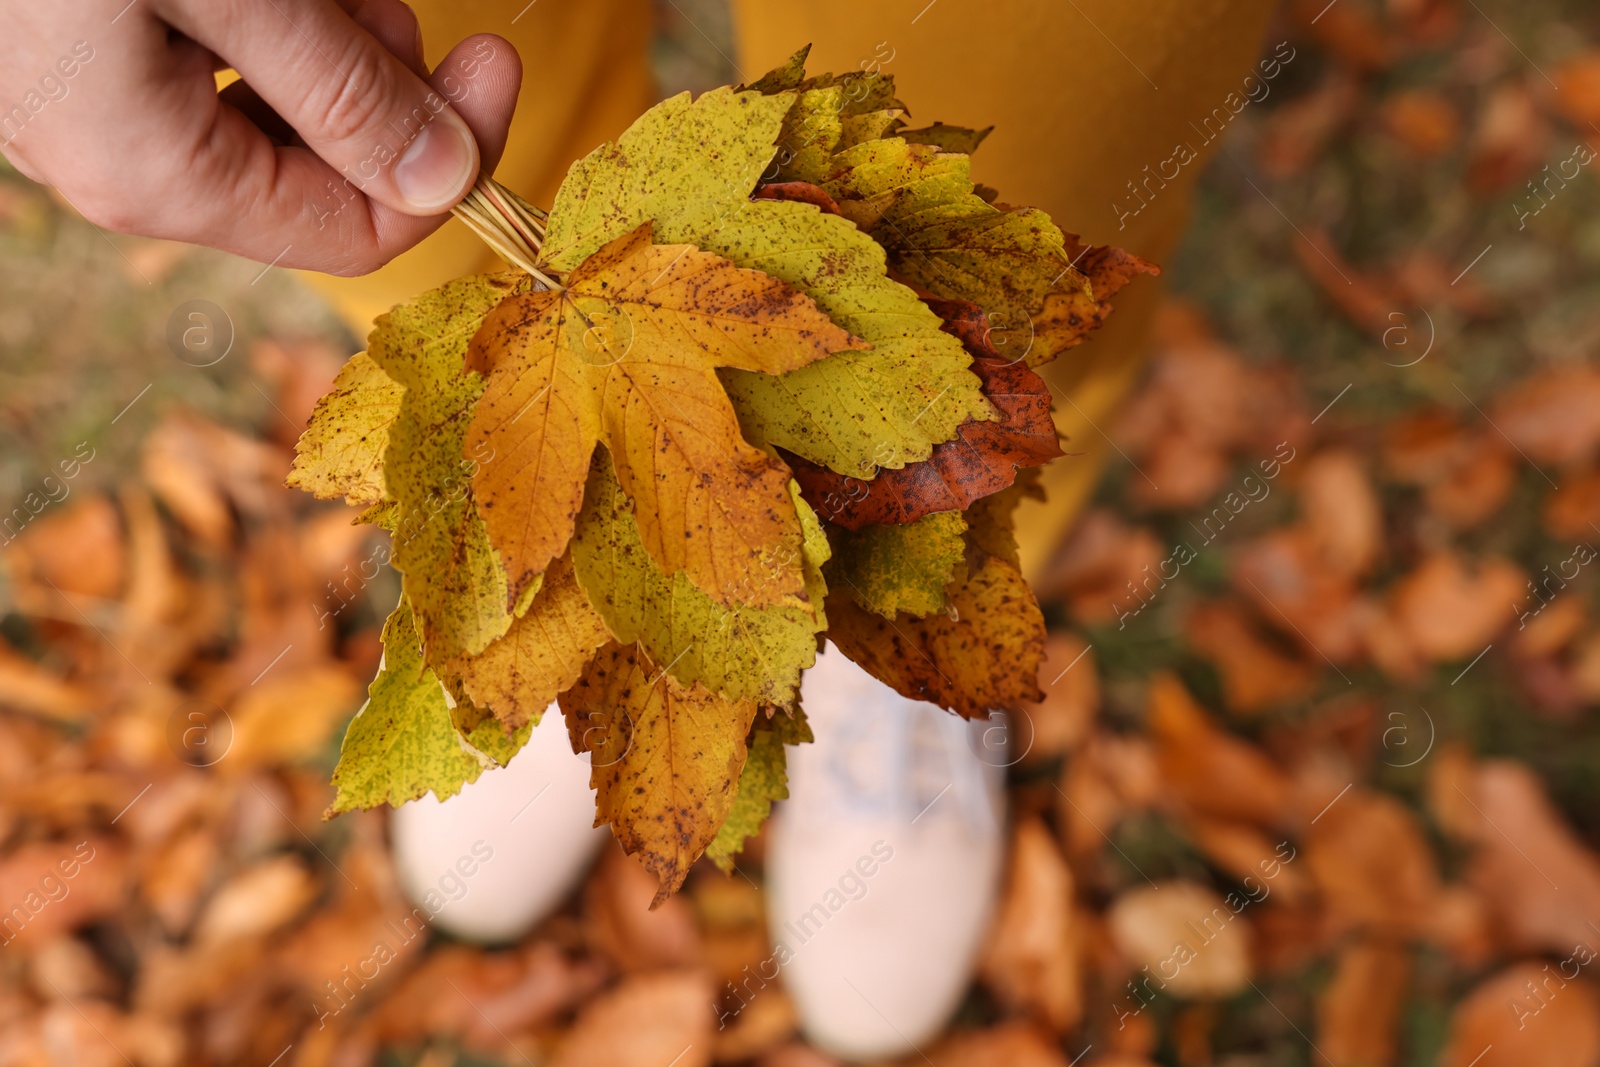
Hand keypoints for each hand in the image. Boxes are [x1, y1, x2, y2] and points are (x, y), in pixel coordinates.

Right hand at [0, 0, 521, 274]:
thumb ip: (342, 91)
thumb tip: (444, 177)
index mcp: (158, 176)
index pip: (356, 231)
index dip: (450, 161)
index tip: (495, 64)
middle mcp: (119, 167)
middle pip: (315, 170)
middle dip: (379, 87)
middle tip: (388, 0)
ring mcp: (92, 114)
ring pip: (267, 110)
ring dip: (323, 44)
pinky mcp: (80, 60)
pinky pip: (206, 68)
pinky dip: (261, 24)